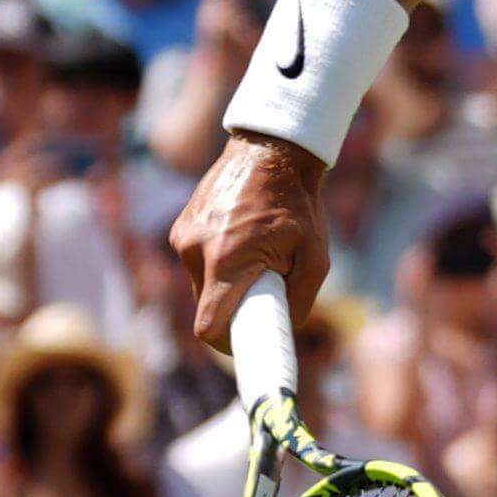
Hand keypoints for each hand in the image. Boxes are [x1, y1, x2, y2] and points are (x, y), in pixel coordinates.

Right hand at [170, 132, 329, 358]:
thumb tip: (285, 328)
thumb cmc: (298, 203)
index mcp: (226, 260)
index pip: (208, 327)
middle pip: (207, 308)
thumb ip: (300, 300)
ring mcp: (183, 237)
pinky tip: (243, 241)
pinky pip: (198, 263)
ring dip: (227, 285)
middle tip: (265, 296)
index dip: (227, 345)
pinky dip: (219, 264)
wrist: (271, 151)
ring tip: (258, 257)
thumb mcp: (316, 256)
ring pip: (202, 286)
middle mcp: (196, 250)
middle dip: (234, 311)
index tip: (247, 346)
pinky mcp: (181, 228)